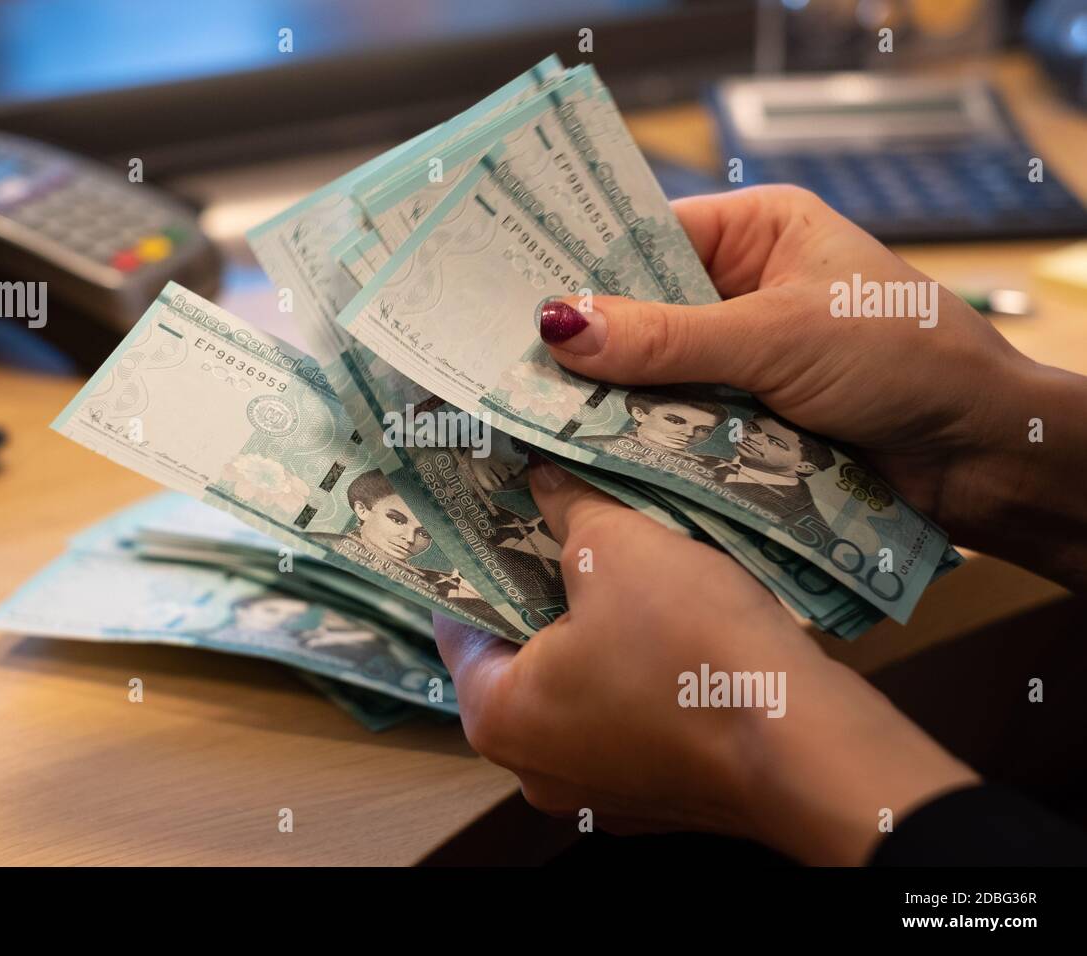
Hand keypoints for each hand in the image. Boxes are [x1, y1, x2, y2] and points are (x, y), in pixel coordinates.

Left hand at [435, 460, 978, 863]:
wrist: (808, 745)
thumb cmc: (688, 644)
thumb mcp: (616, 548)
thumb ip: (566, 508)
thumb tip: (541, 478)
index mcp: (496, 716)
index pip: (457, 623)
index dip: (475, 557)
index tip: (495, 511)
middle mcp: (532, 768)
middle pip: (516, 658)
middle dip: (538, 590)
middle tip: (556, 524)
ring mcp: (597, 791)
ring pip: (574, 689)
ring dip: (590, 632)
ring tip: (613, 563)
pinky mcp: (656, 797)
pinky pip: (624, 719)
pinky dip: (632, 674)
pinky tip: (663, 624)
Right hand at [538, 186, 1086, 589]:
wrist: (982, 453)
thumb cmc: (901, 357)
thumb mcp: (777, 335)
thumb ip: (667, 338)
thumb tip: (561, 325)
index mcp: (758, 231)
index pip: (649, 239)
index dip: (586, 270)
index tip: (516, 300)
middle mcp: (744, 289)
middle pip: (643, 314)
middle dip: (593, 348)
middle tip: (513, 371)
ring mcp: (743, 360)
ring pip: (655, 377)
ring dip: (615, 403)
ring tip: (536, 418)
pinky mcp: (747, 421)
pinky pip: (679, 425)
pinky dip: (647, 442)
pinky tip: (591, 455)